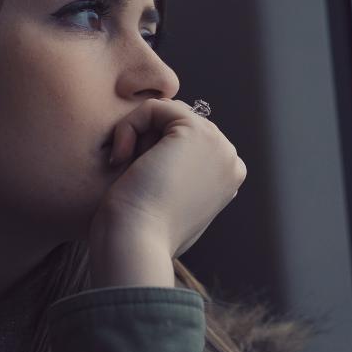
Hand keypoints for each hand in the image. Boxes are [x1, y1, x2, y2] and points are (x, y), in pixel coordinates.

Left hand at [88, 98, 246, 287]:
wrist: (137, 244)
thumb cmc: (144, 237)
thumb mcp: (170, 209)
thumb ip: (179, 184)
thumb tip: (168, 169)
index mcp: (228, 180)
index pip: (185, 143)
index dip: (153, 154)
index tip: (140, 187)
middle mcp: (230, 160)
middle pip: (176, 126)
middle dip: (146, 143)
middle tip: (132, 178)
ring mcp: (218, 144)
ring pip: (165, 115)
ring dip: (137, 135)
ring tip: (127, 168)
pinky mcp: (196, 130)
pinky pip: (154, 107)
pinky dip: (129, 126)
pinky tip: (121, 157)